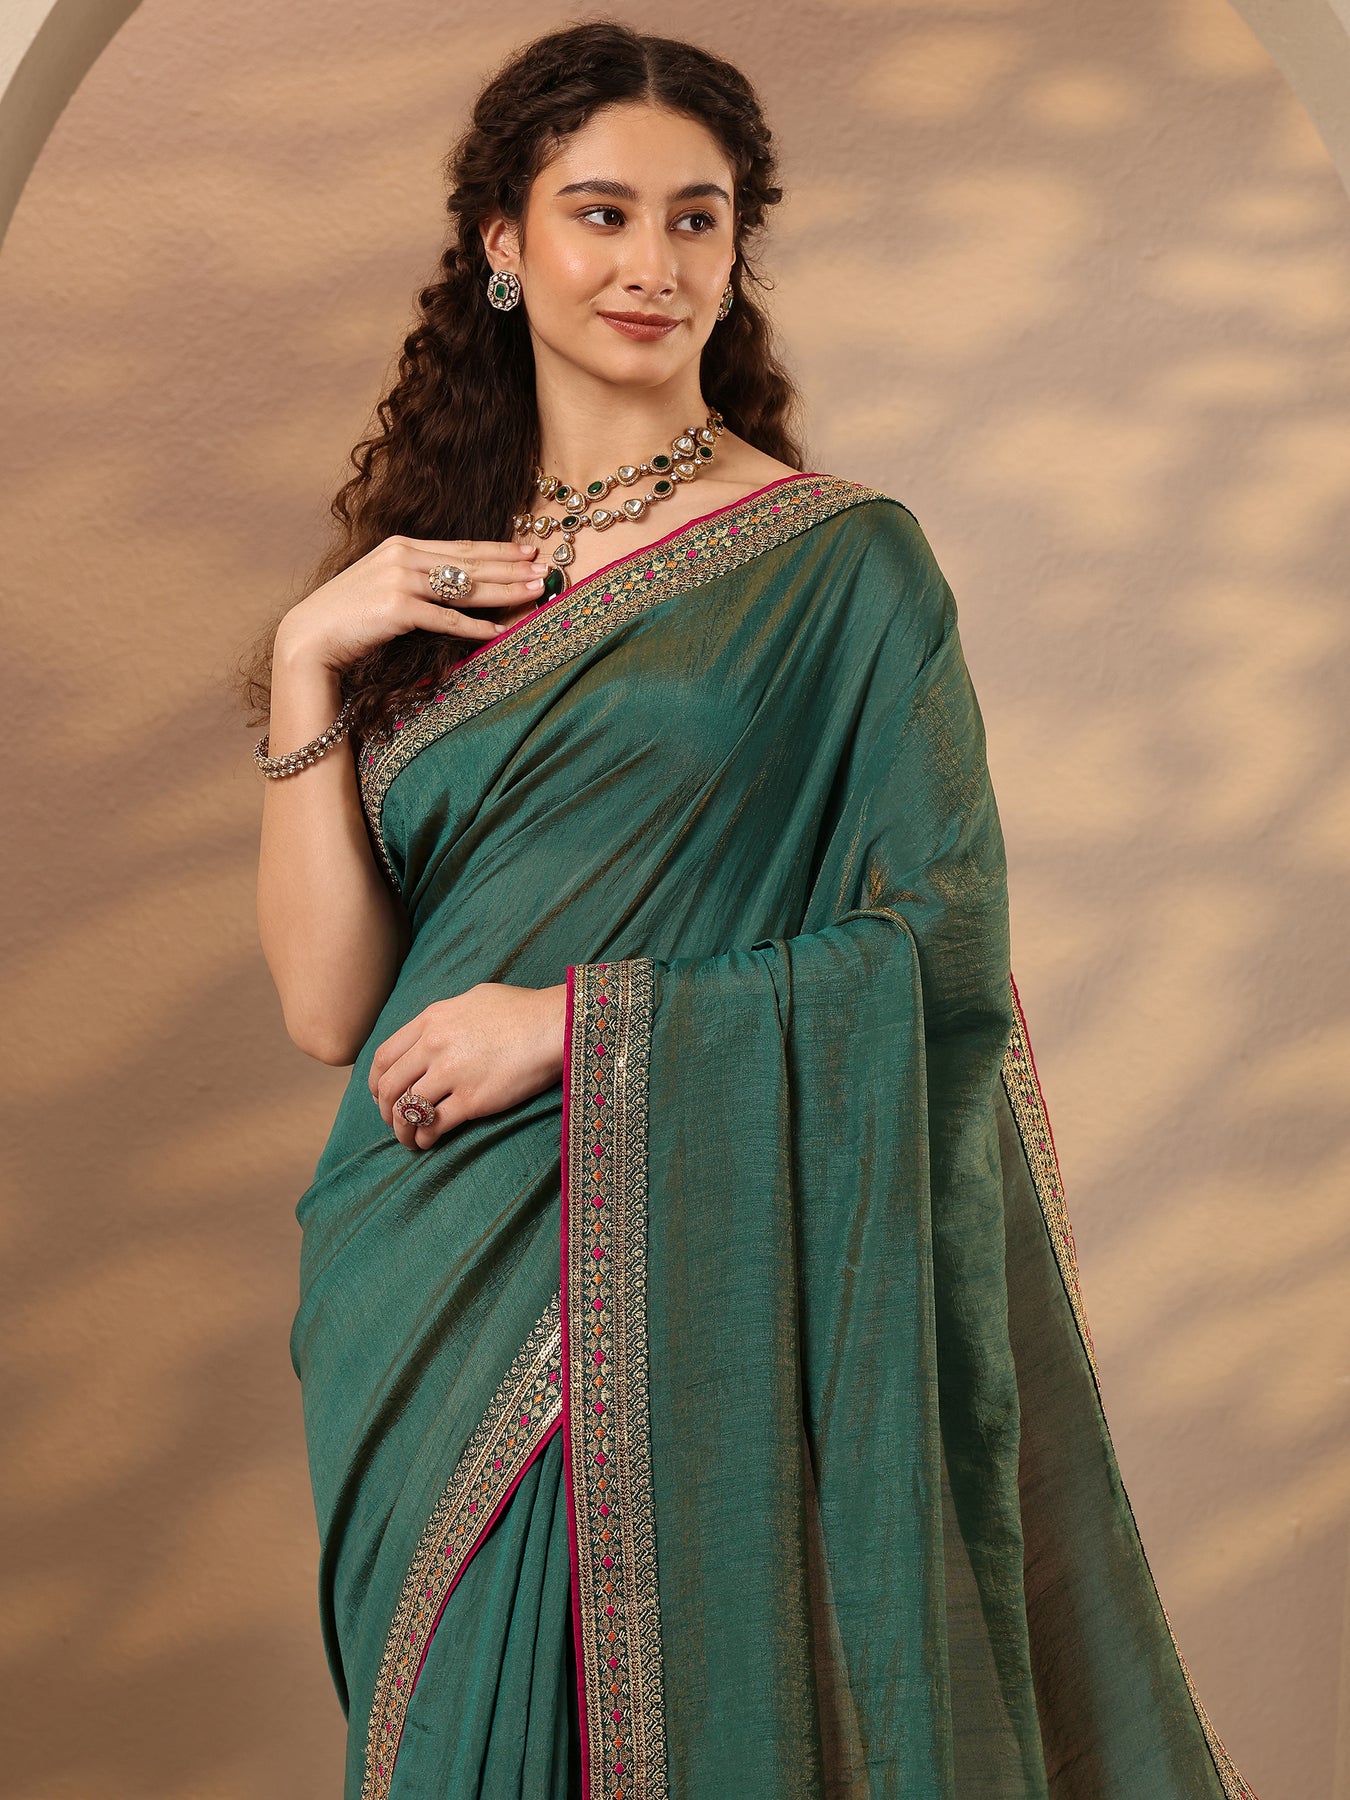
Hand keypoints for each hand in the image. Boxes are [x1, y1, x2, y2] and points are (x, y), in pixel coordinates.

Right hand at [275, 534, 546, 673]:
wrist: (310, 636)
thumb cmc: (349, 617)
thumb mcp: (383, 585)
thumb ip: (416, 578)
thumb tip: (455, 587)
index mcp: (402, 545)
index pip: (461, 547)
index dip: (499, 549)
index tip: (529, 551)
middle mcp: (403, 556)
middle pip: (471, 563)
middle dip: (513, 567)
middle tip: (548, 569)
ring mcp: (400, 580)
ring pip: (466, 587)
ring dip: (506, 591)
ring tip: (537, 592)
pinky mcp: (398, 608)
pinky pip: (448, 620)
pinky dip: (476, 627)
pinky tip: (500, 631)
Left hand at [368, 981, 568, 1150]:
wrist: (554, 1025)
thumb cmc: (522, 1010)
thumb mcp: (474, 999)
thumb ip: (447, 1016)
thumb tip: (436, 1029)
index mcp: (431, 1020)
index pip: (384, 1056)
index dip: (376, 1081)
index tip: (380, 1094)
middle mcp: (433, 1046)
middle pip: (390, 1086)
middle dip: (385, 1110)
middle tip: (393, 1121)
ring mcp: (451, 1073)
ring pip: (408, 1109)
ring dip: (403, 1129)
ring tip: (409, 1139)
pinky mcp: (472, 1100)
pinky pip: (434, 1125)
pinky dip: (424, 1138)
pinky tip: (428, 1143)